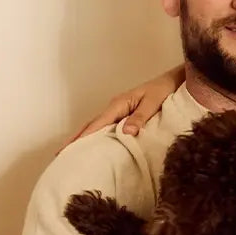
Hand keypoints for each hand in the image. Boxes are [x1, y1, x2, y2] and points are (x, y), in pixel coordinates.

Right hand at [61, 65, 184, 146]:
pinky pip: (106, 126)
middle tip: (60, 154)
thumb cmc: (164, 90)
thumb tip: (125, 132)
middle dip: (76, 139)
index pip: (96, 124)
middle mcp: (115, 107)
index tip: (69, 150)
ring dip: (83, 137)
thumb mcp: (153, 103)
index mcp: (119, 104)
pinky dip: (95, 135)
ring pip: (96, 125)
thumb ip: (140, 117)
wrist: (174, 80)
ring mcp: (118, 110)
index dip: (82, 138)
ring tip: (71, 153)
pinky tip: (93, 145)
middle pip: (91, 125)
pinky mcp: (124, 113)